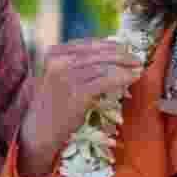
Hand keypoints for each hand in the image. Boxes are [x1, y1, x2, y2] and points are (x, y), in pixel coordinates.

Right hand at [18, 39, 143, 176]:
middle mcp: (59, 62)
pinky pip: (106, 81)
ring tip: (138, 68)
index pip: (87, 44)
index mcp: (54, 54)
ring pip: (104, 66)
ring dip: (125, 66)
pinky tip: (133, 77)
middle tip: (136, 58)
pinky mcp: (78, 94)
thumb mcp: (57, 77)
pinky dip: (123, 78)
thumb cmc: (51, 106)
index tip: (124, 47)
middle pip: (97, 53)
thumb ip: (75, 64)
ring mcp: (68, 78)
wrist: (38, 132)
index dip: (109, 45)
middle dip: (121, 54)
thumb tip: (107, 54)